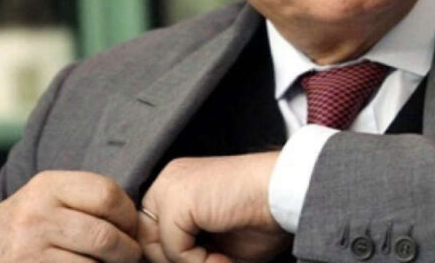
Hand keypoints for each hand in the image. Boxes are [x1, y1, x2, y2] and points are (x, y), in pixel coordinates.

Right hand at [0, 171, 141, 262]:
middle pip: (104, 236)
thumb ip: (88, 198)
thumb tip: (138, 220)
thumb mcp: (50, 195)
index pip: (107, 194)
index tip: (132, 227)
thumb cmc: (30, 220)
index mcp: (48, 186)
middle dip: (127, 249)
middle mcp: (37, 216)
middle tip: (130, 254)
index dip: (129, 214)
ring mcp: (30, 250)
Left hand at [140, 152, 291, 262]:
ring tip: (222, 259)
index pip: (153, 231)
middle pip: (148, 239)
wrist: (286, 191)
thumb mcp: (216, 239)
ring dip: (191, 262)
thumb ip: (188, 249)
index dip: (177, 256)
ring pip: (156, 246)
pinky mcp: (177, 199)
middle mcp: (169, 180)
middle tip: (217, 260)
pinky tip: (224, 255)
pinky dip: (199, 262)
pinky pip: (173, 249)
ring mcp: (170, 187)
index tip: (209, 260)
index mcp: (178, 185)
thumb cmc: (263, 213)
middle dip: (179, 260)